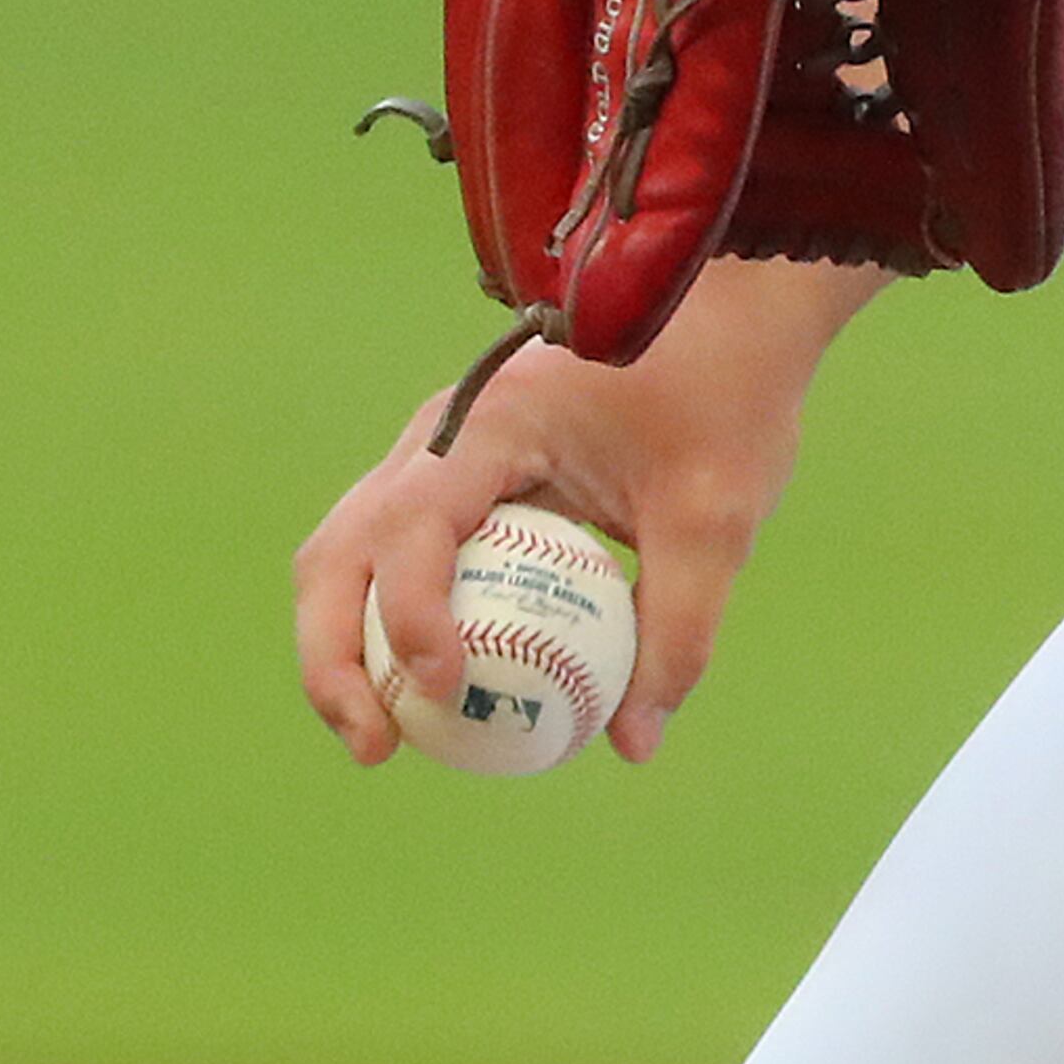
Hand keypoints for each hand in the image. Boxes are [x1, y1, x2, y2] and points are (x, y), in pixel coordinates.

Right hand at [293, 258, 872, 767]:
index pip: (411, 523)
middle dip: (335, 655)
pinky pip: (392, 557)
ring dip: (345, 646)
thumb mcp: (715, 518)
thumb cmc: (724, 399)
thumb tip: (634, 744)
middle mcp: (441, 433)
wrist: (729, 315)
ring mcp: (437, 453)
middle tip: (377, 748)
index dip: (410, 612)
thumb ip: (676, 628)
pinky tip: (433, 694)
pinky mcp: (454, 478)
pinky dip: (389, 624)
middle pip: (341, 548)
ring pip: (348, 553)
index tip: (448, 686)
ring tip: (383, 739)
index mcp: (494, 420)